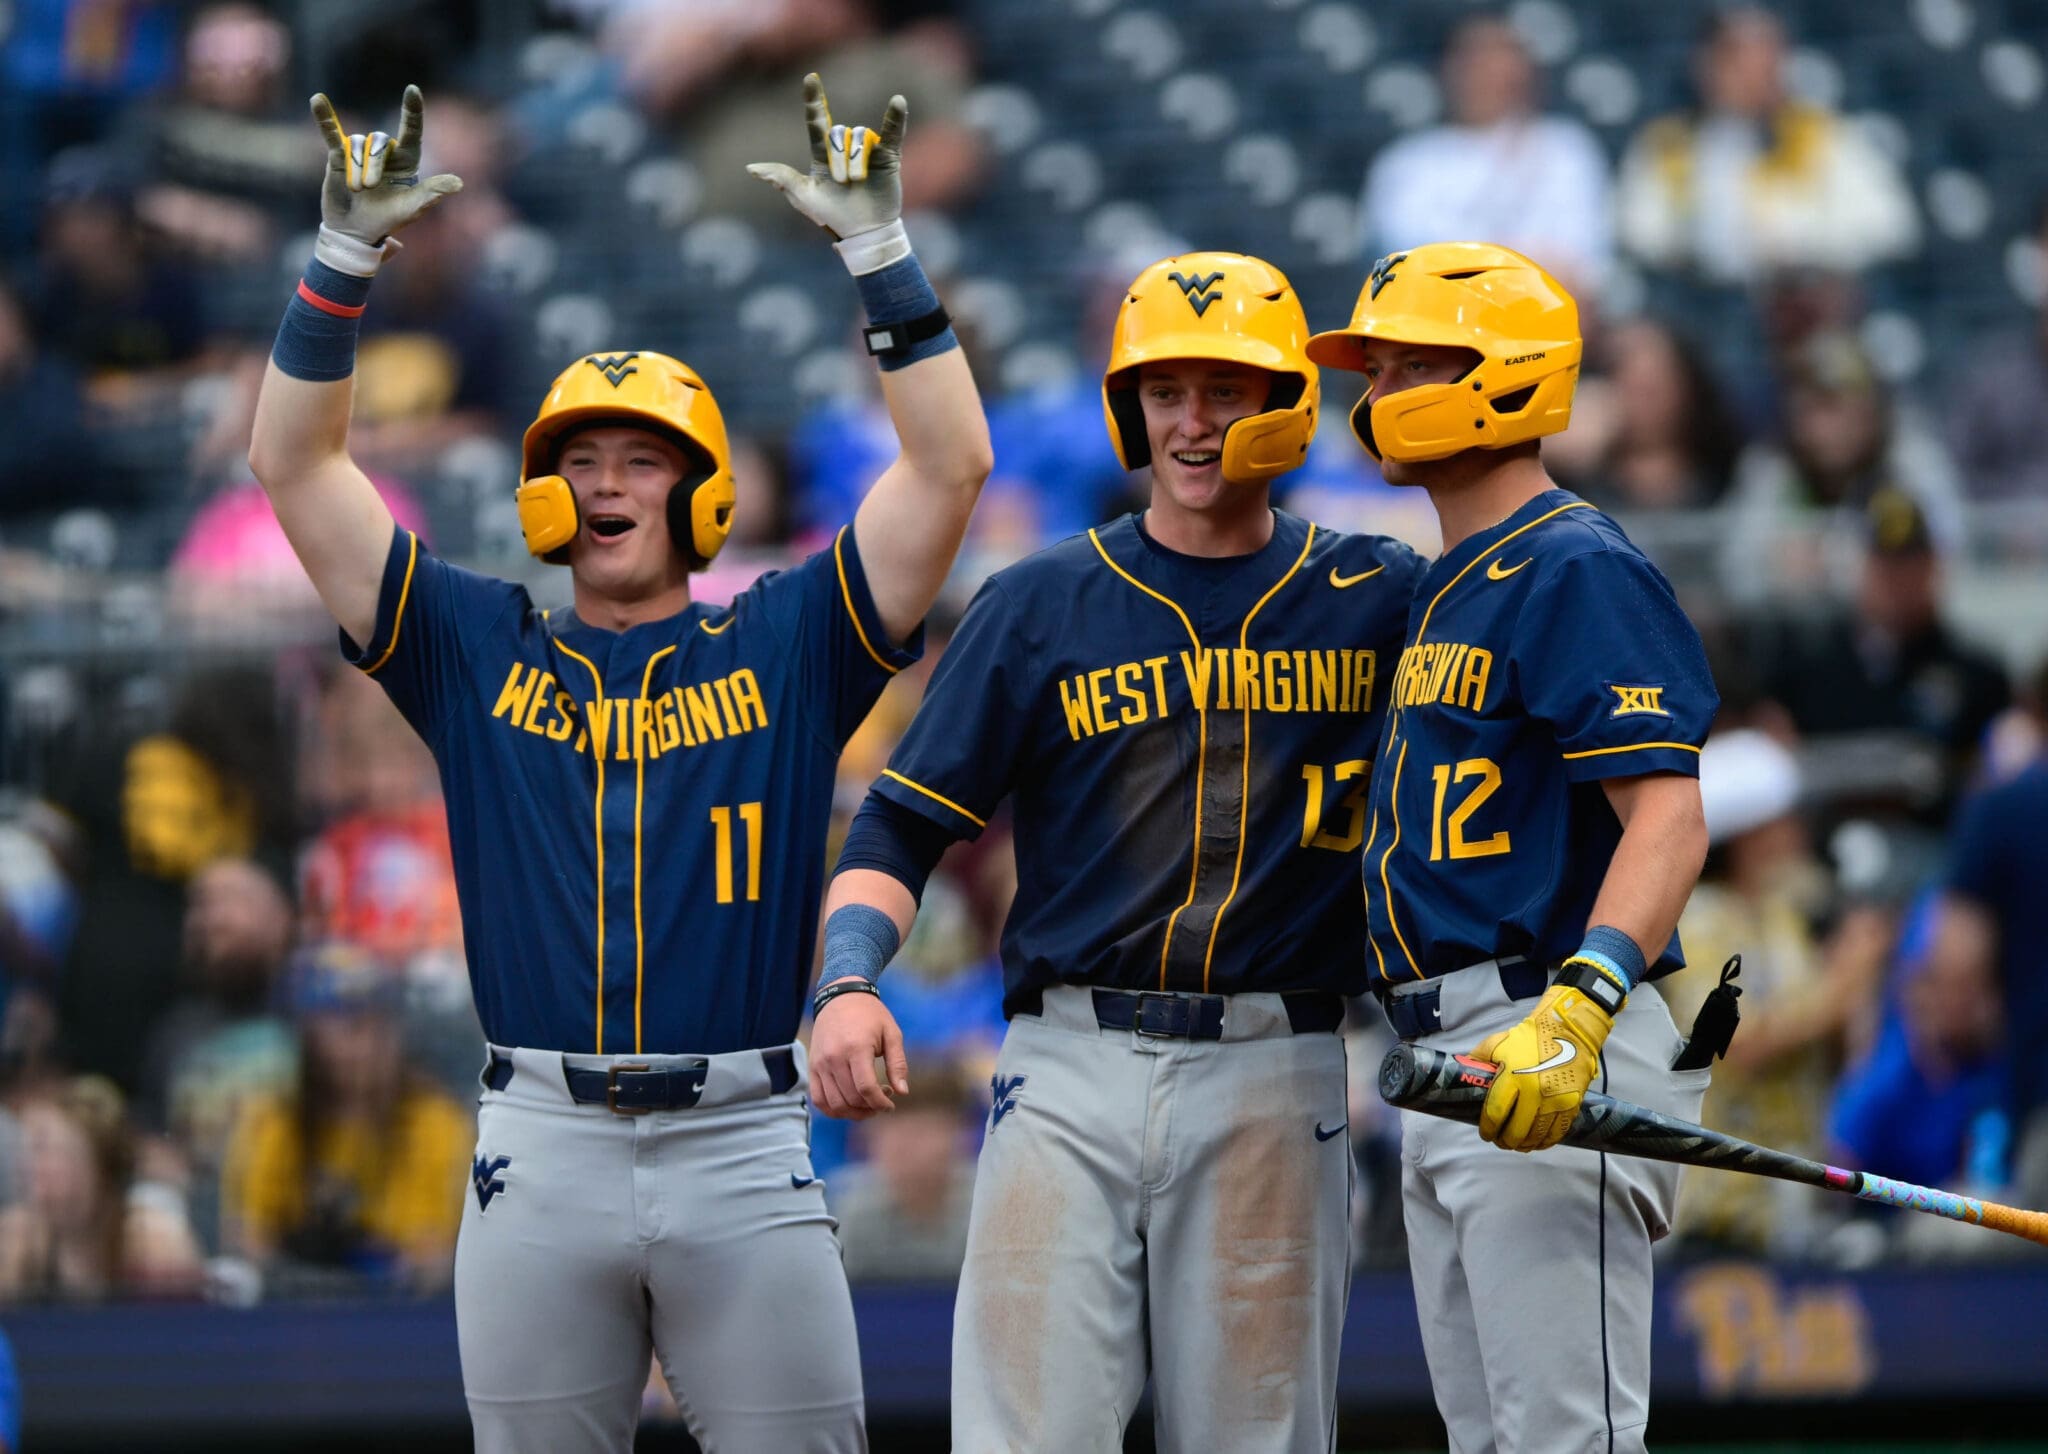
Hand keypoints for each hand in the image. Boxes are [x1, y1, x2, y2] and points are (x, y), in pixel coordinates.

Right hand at [311, 84, 462, 250]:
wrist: (356, 231)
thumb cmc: (388, 219)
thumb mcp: (412, 208)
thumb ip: (432, 193)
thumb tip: (459, 183)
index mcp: (407, 161)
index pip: (412, 130)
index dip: (412, 111)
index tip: (412, 90)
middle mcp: (385, 152)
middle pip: (379, 142)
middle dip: (372, 164)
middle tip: (368, 188)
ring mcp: (361, 152)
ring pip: (357, 144)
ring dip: (356, 168)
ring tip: (357, 190)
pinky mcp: (338, 156)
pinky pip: (331, 132)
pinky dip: (324, 117)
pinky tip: (317, 99)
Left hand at [746, 72, 905, 239]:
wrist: (863, 232)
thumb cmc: (832, 215)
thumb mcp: (805, 197)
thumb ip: (781, 178)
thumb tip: (750, 168)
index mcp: (822, 154)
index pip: (816, 121)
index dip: (814, 100)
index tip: (811, 79)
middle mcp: (844, 147)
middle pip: (838, 134)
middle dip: (839, 158)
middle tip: (843, 182)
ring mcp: (867, 150)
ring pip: (860, 137)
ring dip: (857, 160)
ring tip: (858, 181)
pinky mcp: (888, 156)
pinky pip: (892, 132)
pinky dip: (896, 118)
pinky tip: (898, 102)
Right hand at [808, 978, 909, 1119]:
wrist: (840, 997)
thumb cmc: (870, 1015)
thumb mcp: (892, 1033)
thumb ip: (898, 1063)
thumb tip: (903, 1092)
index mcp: (856, 1048)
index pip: (866, 1088)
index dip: (881, 1103)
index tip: (891, 1104)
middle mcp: (834, 1058)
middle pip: (851, 1099)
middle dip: (870, 1107)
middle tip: (883, 1098)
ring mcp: (820, 1064)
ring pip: (835, 1104)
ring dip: (853, 1112)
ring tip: (867, 1103)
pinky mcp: (813, 1067)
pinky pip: (818, 1099)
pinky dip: (833, 1110)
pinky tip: (848, 1105)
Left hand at [1470, 984, 1613, 1151]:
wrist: (1568, 1031)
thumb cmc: (1530, 1037)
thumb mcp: (1497, 1044)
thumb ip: (1478, 1059)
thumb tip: (1460, 1070)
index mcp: (1513, 1077)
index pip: (1495, 1114)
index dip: (1488, 1129)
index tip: (1485, 1134)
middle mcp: (1534, 1093)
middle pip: (1516, 1131)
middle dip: (1504, 1141)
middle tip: (1500, 1142)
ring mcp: (1555, 1101)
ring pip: (1536, 1136)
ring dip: (1524, 1145)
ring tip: (1517, 1145)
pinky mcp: (1572, 1104)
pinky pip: (1557, 1132)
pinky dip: (1546, 1142)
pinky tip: (1538, 1143)